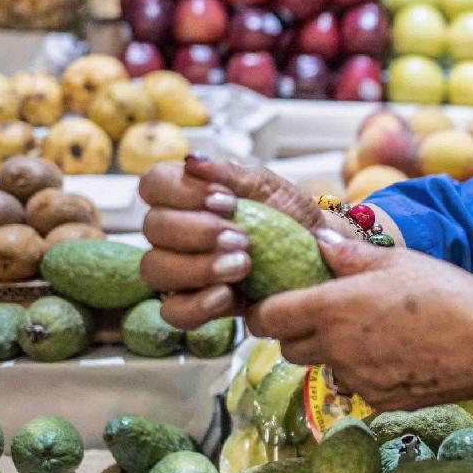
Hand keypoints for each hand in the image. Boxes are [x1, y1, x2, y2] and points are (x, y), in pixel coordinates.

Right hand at [138, 155, 324, 328]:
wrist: (319, 258)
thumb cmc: (289, 218)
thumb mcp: (268, 187)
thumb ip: (230, 173)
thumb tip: (193, 160)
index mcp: (184, 196)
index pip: (153, 184)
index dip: (181, 192)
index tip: (226, 201)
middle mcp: (173, 232)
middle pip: (153, 227)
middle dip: (198, 231)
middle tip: (242, 238)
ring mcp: (178, 270)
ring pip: (155, 269)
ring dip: (198, 267)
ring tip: (243, 265)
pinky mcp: (192, 305)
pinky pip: (172, 311)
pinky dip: (196, 304)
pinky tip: (226, 294)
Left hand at [246, 230, 472, 410]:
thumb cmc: (446, 293)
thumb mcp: (397, 261)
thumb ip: (347, 255)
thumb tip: (317, 241)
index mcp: (332, 308)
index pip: (268, 318)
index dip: (263, 311)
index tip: (272, 303)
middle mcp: (336, 348)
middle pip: (287, 348)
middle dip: (295, 333)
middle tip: (321, 313)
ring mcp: (356, 379)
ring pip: (325, 367)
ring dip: (334, 351)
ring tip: (372, 330)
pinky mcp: (379, 400)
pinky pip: (357, 384)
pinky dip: (366, 370)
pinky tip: (398, 352)